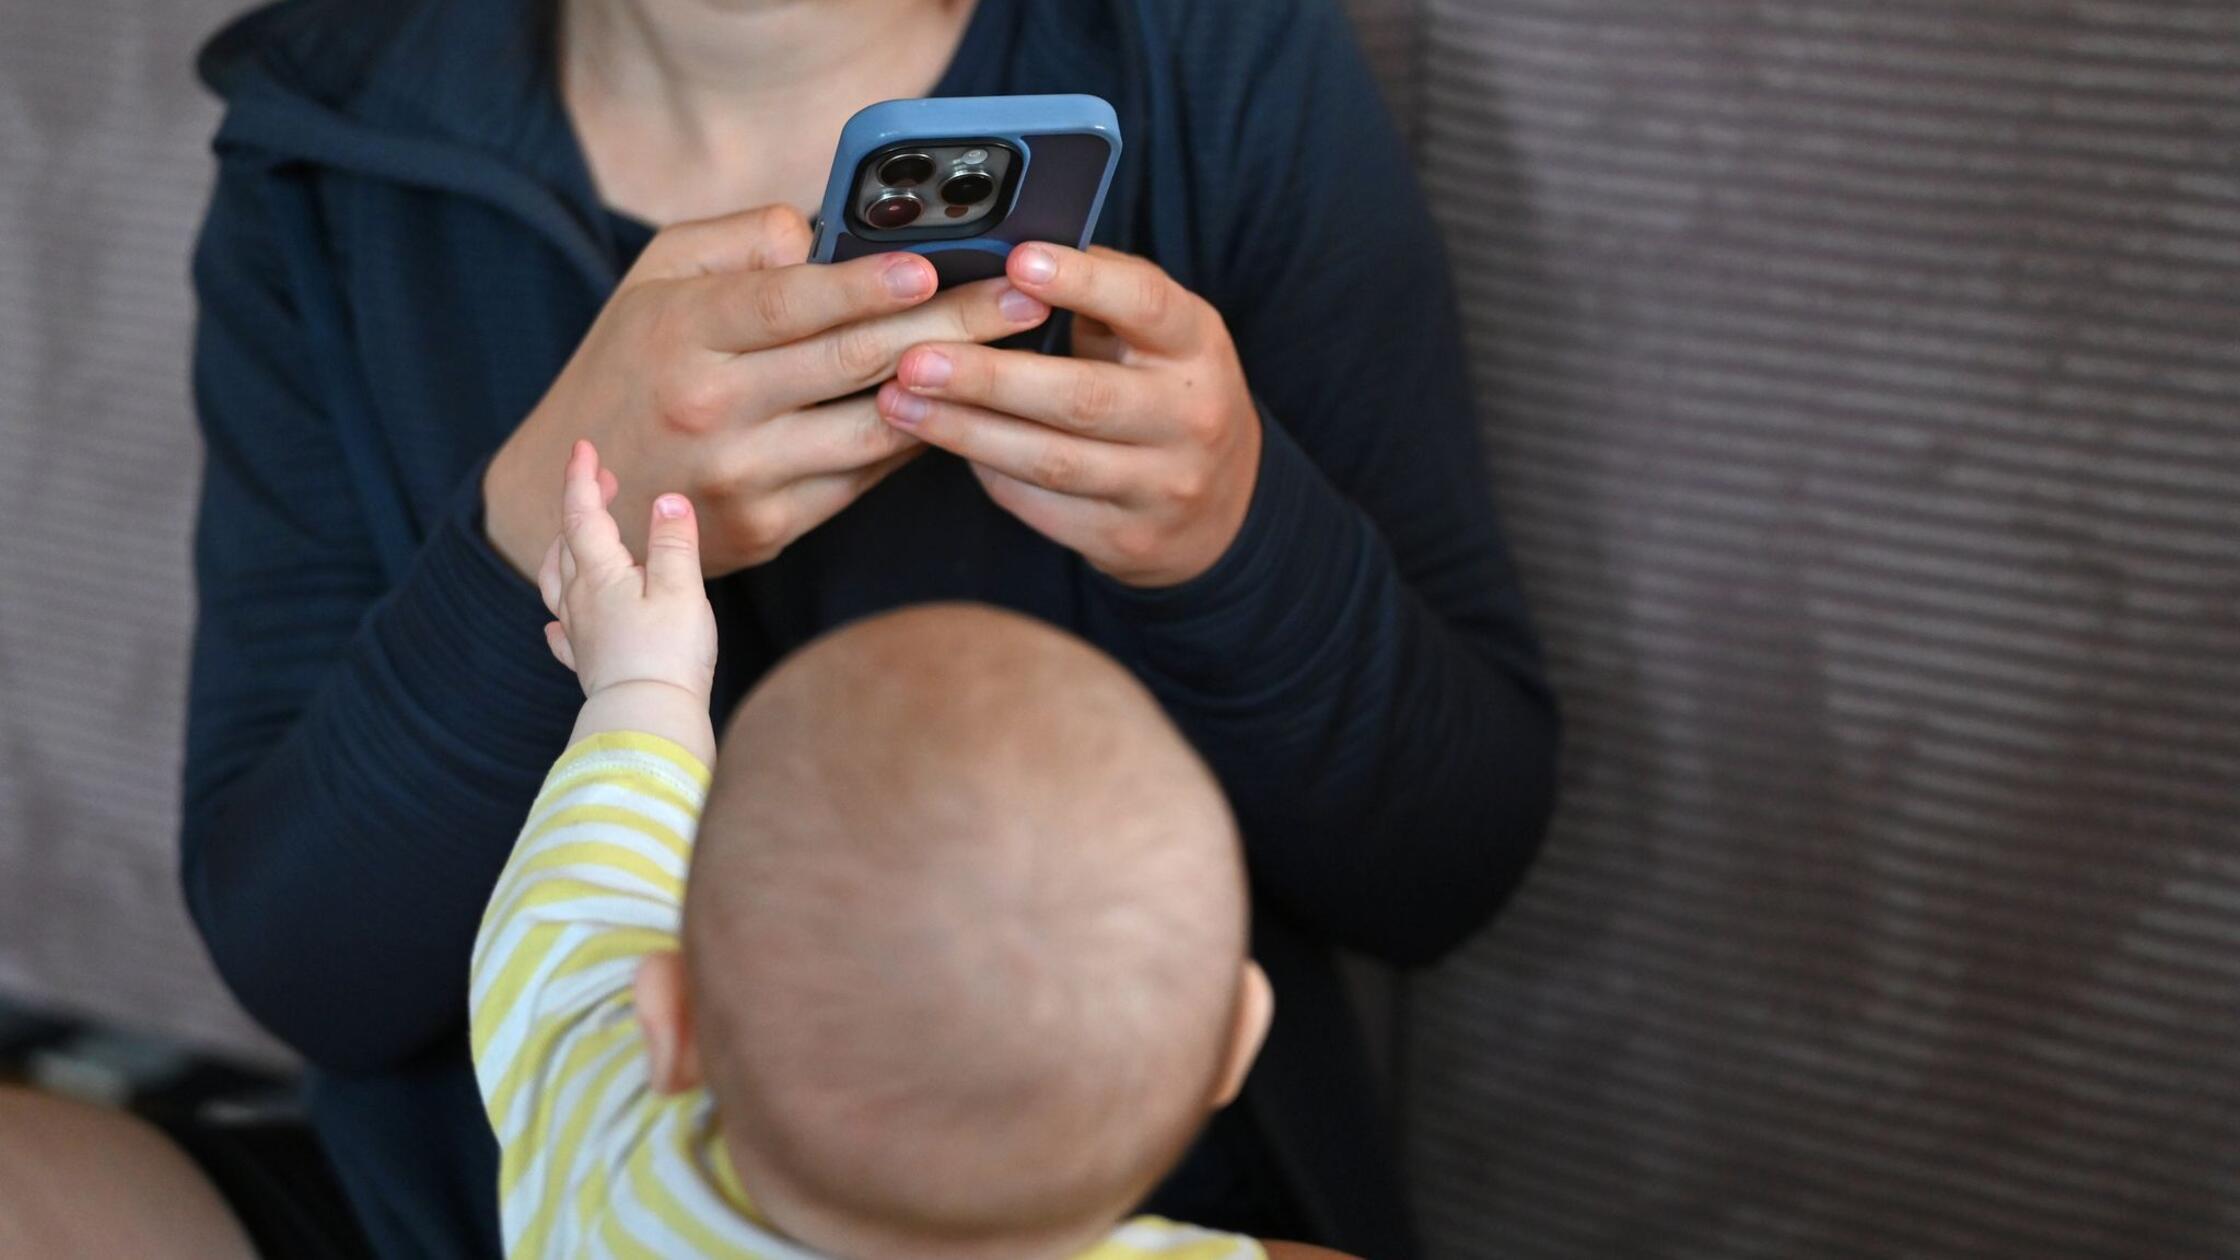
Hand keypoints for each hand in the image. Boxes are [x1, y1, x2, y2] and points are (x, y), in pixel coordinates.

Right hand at [485, 205, 1051, 577]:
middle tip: (1024, 299)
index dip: (865, 285)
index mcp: (684, 334)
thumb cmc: (627, 368)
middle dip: (953, 326)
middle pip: (854, 362)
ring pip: (874, 429)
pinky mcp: (769, 528)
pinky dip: (913, 440)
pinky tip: (959, 406)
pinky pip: (863, 477)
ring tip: (1016, 355)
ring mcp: (743, 477)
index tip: (933, 264)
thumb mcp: (655, 280)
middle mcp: (713, 408)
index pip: (789, 304)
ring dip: (955, 391)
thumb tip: (826, 234)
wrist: (567, 501)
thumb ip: (741, 243)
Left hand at [537, 440, 716, 703]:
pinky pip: (563, 633)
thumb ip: (673, 542)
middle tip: (600, 481)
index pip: (582, 514)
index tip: (584, 448)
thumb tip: (667, 499)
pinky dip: (560, 617)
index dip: (582, 478)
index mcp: (601, 573)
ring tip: (573, 539)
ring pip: (558, 583)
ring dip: (564, 552)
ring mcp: (580, 633)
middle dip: (580, 505)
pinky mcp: (588, 664)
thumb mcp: (681, 589)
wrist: (647, 719)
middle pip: (568, 542)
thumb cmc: (668, 654)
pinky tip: (557, 623)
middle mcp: (581, 599)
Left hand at [873, 244, 1260, 587]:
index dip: (1081, 283)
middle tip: (913, 357)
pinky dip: (985, 470)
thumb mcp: (1159, 331)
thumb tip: (1002, 247)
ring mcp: (1159, 486)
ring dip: (965, 431)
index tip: (1016, 262)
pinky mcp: (1124, 538)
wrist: (1222, 504)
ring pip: (1049, 460)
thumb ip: (1098, 290)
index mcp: (1196, 344)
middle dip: (989, 377)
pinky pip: (1038, 504)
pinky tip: (939, 442)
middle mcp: (1188, 417)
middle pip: (1081, 397)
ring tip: (898, 402)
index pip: (1144, 305)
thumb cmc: (1164, 388)